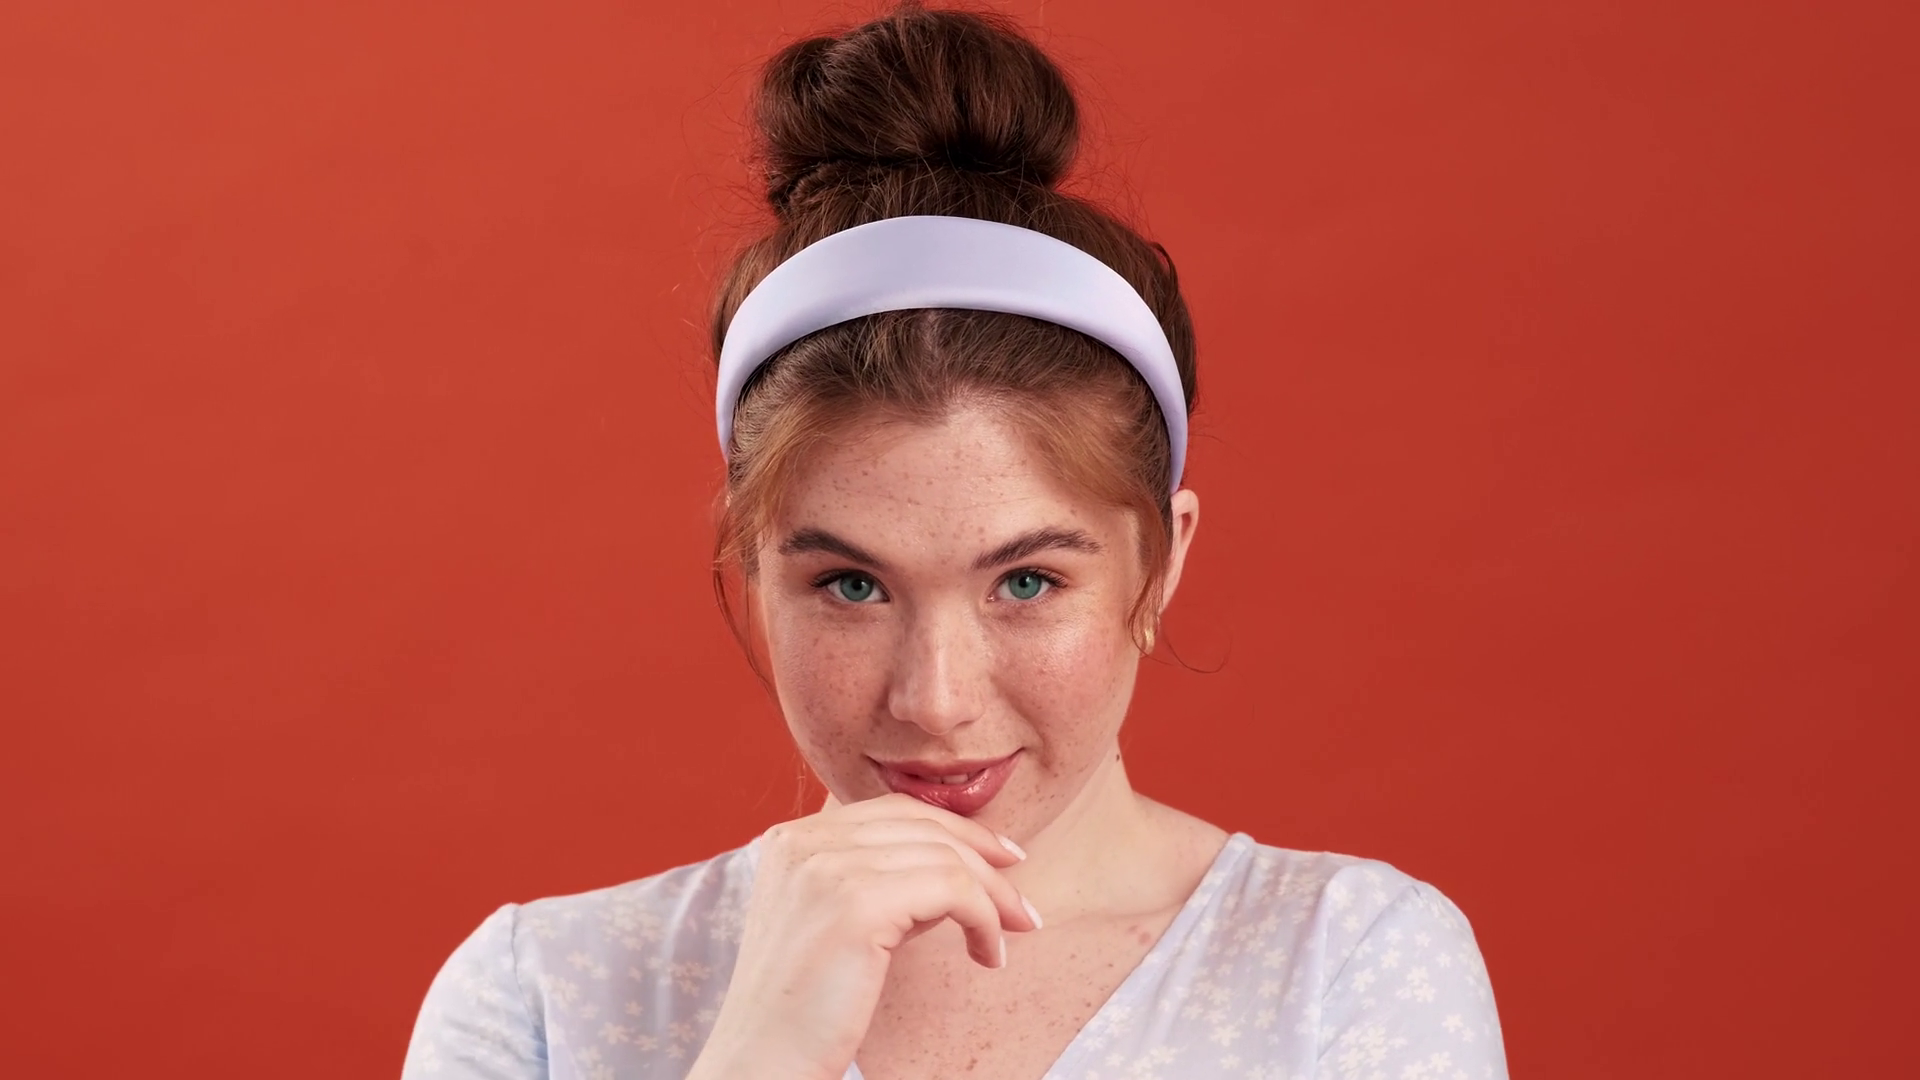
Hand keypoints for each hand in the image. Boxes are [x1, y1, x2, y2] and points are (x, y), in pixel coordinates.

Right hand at [687, 792, 1041, 1079]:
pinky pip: (952, 889)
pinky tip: (988, 954)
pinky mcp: (857, 905)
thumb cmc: (804, 1008)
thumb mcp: (838, 922)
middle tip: (1021, 903)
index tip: (1001, 858)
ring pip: (945, 857)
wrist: (764, 1062)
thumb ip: (880, 883)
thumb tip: (953, 869)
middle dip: (985, 857)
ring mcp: (827, 868)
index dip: (955, 830)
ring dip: (992, 897)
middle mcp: (804, 842)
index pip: (893, 810)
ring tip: (1009, 936)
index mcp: (791, 840)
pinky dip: (984, 918)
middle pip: (923, 825)